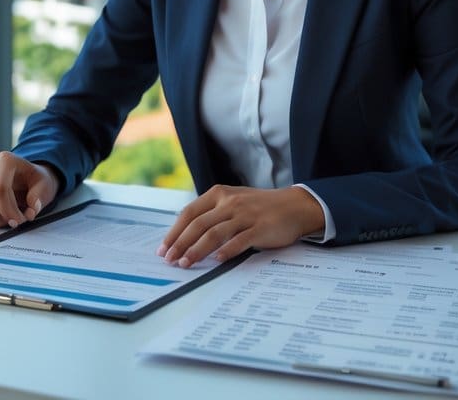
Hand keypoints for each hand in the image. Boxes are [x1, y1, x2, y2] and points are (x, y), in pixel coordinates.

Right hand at [0, 151, 59, 228]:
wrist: (24, 176)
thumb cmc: (32, 180)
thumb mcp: (45, 185)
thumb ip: (39, 197)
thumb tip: (31, 211)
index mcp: (6, 159)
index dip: (8, 209)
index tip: (19, 220)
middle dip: (1, 216)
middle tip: (14, 222)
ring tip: (7, 219)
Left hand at [157, 185, 324, 266]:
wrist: (294, 206)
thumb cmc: (259, 207)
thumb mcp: (233, 201)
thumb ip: (212, 213)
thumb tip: (185, 235)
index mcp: (219, 194)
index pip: (189, 213)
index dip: (174, 231)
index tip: (163, 248)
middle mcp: (230, 202)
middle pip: (198, 224)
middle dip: (180, 244)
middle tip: (170, 260)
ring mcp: (245, 215)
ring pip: (214, 233)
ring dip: (197, 250)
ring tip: (186, 264)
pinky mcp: (260, 228)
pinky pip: (239, 241)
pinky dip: (226, 251)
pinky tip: (216, 261)